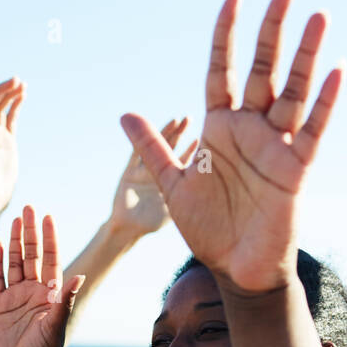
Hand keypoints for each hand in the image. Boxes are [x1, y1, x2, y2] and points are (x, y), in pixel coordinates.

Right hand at [0, 207, 83, 346]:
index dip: (50, 239)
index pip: (51, 261)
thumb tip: (79, 275)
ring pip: (14, 263)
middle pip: (32, 256)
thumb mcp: (55, 329)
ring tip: (14, 219)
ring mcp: (14, 299)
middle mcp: (34, 294)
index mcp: (51, 298)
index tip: (49, 217)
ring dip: (14, 242)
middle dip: (31, 233)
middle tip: (29, 207)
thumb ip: (64, 302)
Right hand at [107, 118, 196, 238]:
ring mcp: (143, 170)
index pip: (184, 159)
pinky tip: (145, 129)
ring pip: (155, 146)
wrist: (128, 229)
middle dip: (180, 132)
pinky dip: (140, 142)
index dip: (192, 148)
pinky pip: (135, 154)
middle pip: (171, 147)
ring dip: (165, 133)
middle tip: (189, 118)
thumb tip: (217, 194)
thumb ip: (191, 198)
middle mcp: (157, 170)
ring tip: (176, 119)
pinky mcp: (129, 172)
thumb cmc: (153, 222)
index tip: (204, 136)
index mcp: (170, 179)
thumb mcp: (178, 210)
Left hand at [120, 0, 341, 293]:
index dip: (226, 34)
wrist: (235, 269)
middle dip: (272, 29)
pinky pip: (313, 130)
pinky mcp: (296, 169)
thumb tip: (125, 114)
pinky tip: (336, 71)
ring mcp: (276, 146)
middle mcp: (250, 128)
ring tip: (317, 16)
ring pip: (292, 91)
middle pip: (263, 68)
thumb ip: (152, 147)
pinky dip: (324, 102)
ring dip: (305, 55)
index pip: (222, 68)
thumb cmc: (208, 229)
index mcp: (219, 127)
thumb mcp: (172, 184)